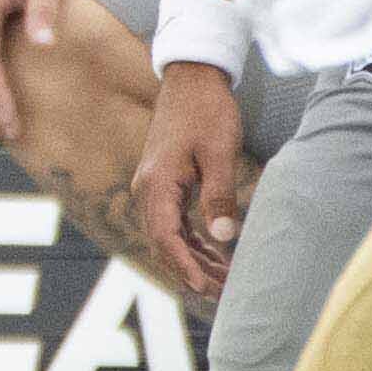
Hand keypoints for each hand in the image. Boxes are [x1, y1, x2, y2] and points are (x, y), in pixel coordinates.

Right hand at [124, 54, 252, 303]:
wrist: (192, 77)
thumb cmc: (207, 110)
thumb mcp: (219, 152)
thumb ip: (219, 195)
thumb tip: (224, 236)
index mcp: (156, 183)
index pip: (164, 237)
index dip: (183, 266)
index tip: (203, 287)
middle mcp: (147, 189)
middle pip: (163, 243)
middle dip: (191, 270)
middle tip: (223, 293)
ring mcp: (153, 186)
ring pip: (168, 235)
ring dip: (194, 259)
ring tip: (223, 281)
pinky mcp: (164, 183)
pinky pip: (173, 222)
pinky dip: (192, 241)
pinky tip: (214, 254)